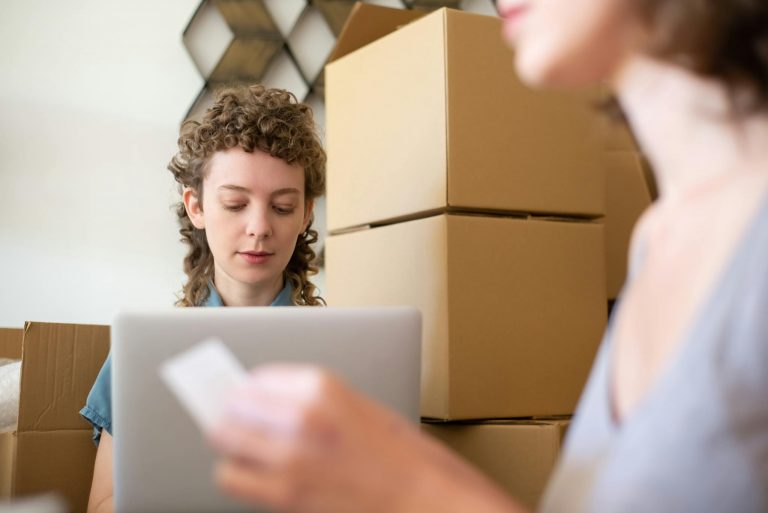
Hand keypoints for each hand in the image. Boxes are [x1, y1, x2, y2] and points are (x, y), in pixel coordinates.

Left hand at [208, 365, 525, 512]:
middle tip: (241, 418)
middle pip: (234, 404)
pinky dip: (237, 474)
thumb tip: (269, 401)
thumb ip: (312, 400)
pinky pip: (231, 477)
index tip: (250, 393)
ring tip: (246, 446)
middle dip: (236, 411)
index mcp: (322, 387)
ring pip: (226, 438)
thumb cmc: (402, 457)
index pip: (259, 377)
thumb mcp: (359, 407)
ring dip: (233, 441)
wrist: (424, 500)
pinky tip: (254, 473)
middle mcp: (300, 416)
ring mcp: (289, 456)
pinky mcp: (284, 494)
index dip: (253, 387)